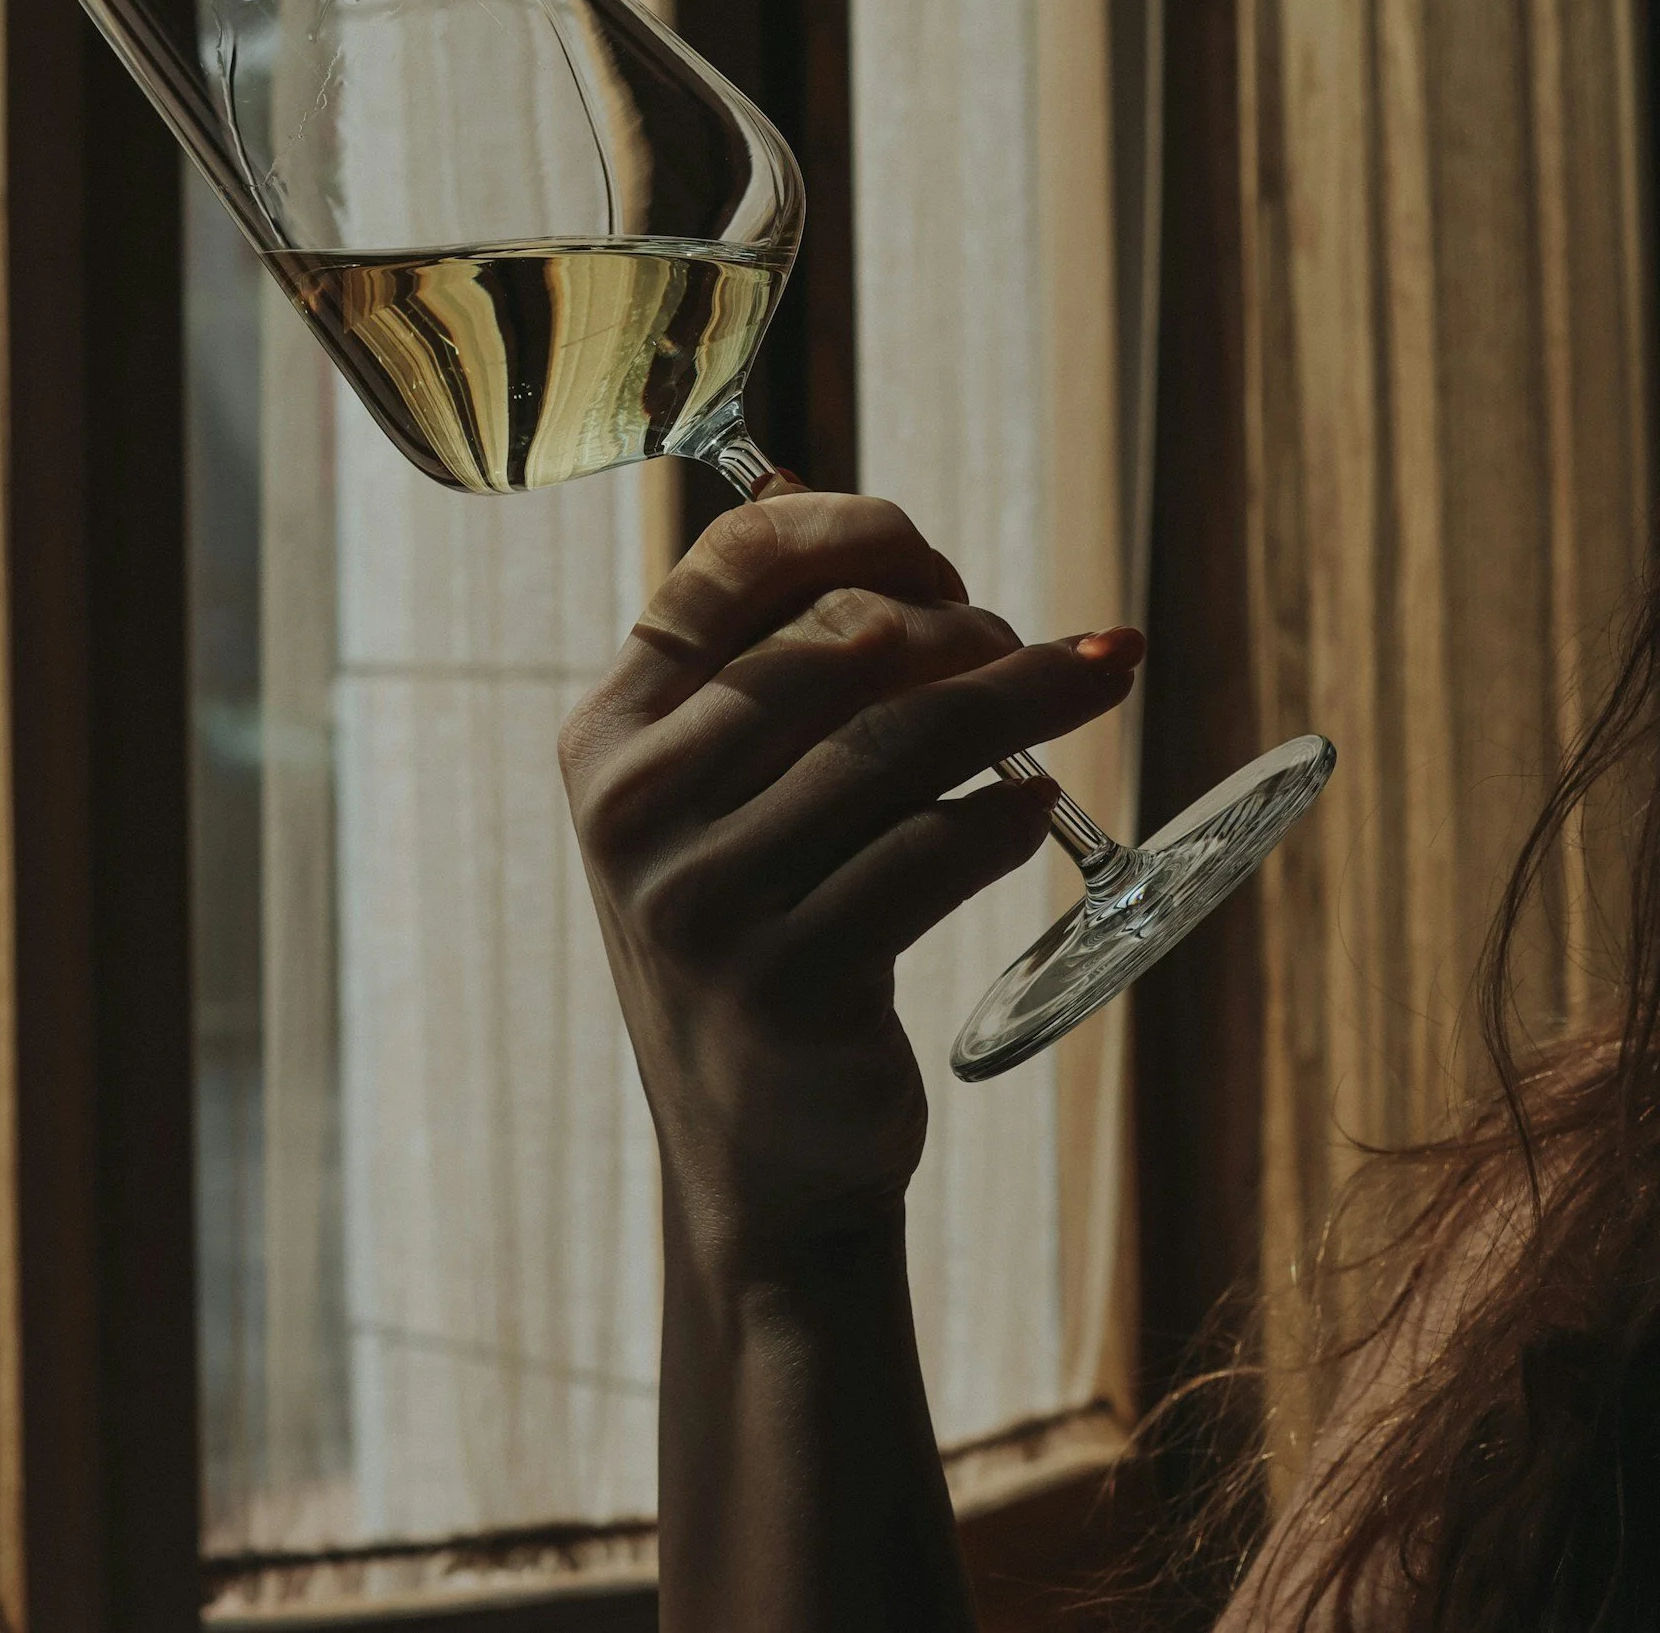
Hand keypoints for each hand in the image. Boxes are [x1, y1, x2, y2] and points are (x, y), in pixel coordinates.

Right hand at [559, 491, 1143, 1271]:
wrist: (760, 1167)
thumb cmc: (764, 941)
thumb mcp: (721, 804)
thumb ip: (769, 674)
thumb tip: (865, 523)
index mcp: (607, 736)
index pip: (731, 564)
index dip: (855, 530)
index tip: (935, 556)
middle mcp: (634, 809)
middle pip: (842, 641)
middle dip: (961, 624)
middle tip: (1022, 650)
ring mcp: (703, 902)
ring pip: (904, 736)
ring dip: (1021, 694)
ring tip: (1083, 686)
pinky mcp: (791, 985)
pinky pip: (938, 850)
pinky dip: (1008, 814)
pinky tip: (1029, 809)